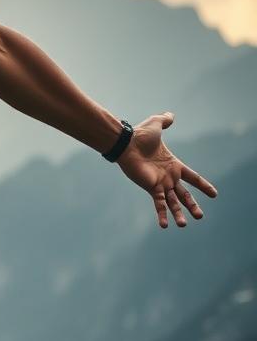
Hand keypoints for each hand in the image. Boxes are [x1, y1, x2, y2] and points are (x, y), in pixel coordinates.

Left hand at [116, 111, 217, 228]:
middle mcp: (168, 176)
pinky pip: (159, 203)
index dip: (203, 185)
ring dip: (178, 214)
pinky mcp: (151, 187)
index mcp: (173, 165)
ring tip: (183, 225)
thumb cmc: (139, 134)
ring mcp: (160, 183)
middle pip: (184, 194)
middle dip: (192, 205)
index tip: (214, 194)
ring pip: (173, 202)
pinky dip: (162, 214)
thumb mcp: (156, 124)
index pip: (193, 177)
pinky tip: (164, 226)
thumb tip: (170, 114)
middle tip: (200, 217)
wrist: (126, 142)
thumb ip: (164, 121)